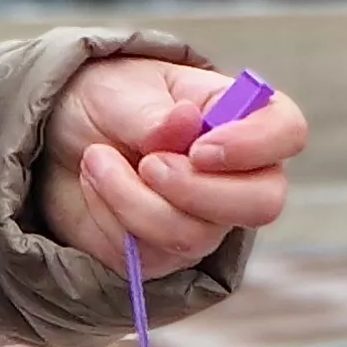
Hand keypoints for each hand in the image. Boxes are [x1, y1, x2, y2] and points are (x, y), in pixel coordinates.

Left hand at [38, 57, 306, 276]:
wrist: (60, 139)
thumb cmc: (107, 100)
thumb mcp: (119, 90)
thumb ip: (152, 112)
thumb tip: (183, 123)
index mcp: (238, 116)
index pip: (286, 132)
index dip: (255, 146)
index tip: (199, 148)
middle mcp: (236, 174)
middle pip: (262, 203)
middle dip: (198, 191)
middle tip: (146, 164)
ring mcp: (205, 219)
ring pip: (196, 237)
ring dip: (133, 200)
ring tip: (94, 159)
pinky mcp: (165, 253)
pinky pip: (149, 256)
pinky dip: (111, 219)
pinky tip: (95, 185)